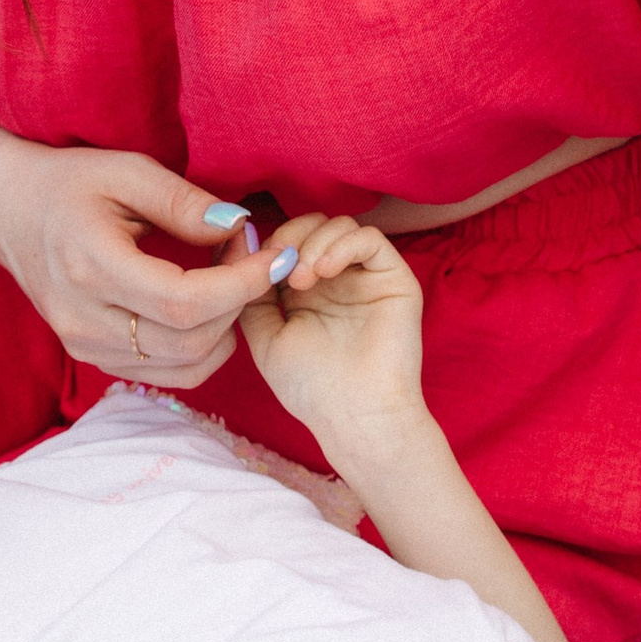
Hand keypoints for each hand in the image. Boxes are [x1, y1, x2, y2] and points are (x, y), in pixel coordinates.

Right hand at [0, 128, 276, 387]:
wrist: (12, 210)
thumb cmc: (70, 183)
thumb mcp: (127, 171)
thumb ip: (183, 202)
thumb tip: (237, 228)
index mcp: (90, 267)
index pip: (183, 303)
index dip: (241, 285)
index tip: (275, 256)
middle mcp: (84, 319)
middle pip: (189, 340)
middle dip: (238, 301)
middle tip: (249, 254)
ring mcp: (84, 346)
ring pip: (183, 365)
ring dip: (225, 327)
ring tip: (229, 277)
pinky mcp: (92, 357)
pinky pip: (166, 372)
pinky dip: (201, 346)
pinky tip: (206, 305)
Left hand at [238, 215, 427, 460]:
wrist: (354, 416)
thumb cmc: (311, 387)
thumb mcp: (265, 337)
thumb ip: (253, 294)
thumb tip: (247, 248)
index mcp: (304, 290)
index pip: (287, 241)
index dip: (269, 243)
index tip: (250, 262)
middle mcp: (336, 278)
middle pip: (312, 225)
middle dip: (289, 236)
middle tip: (278, 267)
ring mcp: (365, 276)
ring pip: (340, 225)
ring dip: (313, 243)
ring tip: (300, 280)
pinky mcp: (393, 278)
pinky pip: (370, 238)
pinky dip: (342, 245)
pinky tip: (324, 271)